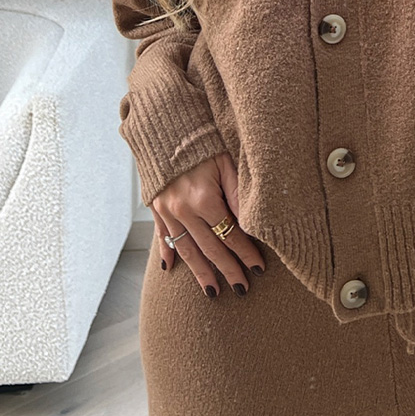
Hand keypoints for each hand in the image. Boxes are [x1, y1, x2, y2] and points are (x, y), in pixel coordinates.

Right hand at [151, 151, 264, 297]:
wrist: (165, 123)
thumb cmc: (203, 140)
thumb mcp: (226, 161)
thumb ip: (237, 193)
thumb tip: (250, 224)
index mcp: (204, 199)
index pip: (230, 234)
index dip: (246, 253)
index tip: (259, 268)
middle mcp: (183, 209)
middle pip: (210, 248)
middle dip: (228, 270)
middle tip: (243, 289)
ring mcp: (166, 210)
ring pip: (186, 249)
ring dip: (200, 272)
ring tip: (213, 292)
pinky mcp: (155, 205)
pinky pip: (162, 235)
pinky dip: (168, 252)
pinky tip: (170, 269)